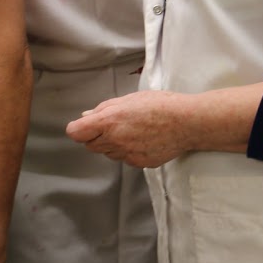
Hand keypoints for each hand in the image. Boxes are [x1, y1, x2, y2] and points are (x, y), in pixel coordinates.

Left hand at [66, 90, 193, 168]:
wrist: (186, 122)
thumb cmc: (159, 105)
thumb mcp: (127, 99)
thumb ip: (103, 109)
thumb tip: (86, 117)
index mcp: (109, 121)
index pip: (76, 133)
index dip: (78, 128)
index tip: (83, 126)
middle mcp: (116, 140)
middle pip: (90, 145)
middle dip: (96, 136)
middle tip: (113, 124)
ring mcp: (127, 155)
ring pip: (108, 153)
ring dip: (112, 144)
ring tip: (132, 130)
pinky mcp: (139, 163)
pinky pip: (125, 159)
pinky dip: (128, 151)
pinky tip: (142, 139)